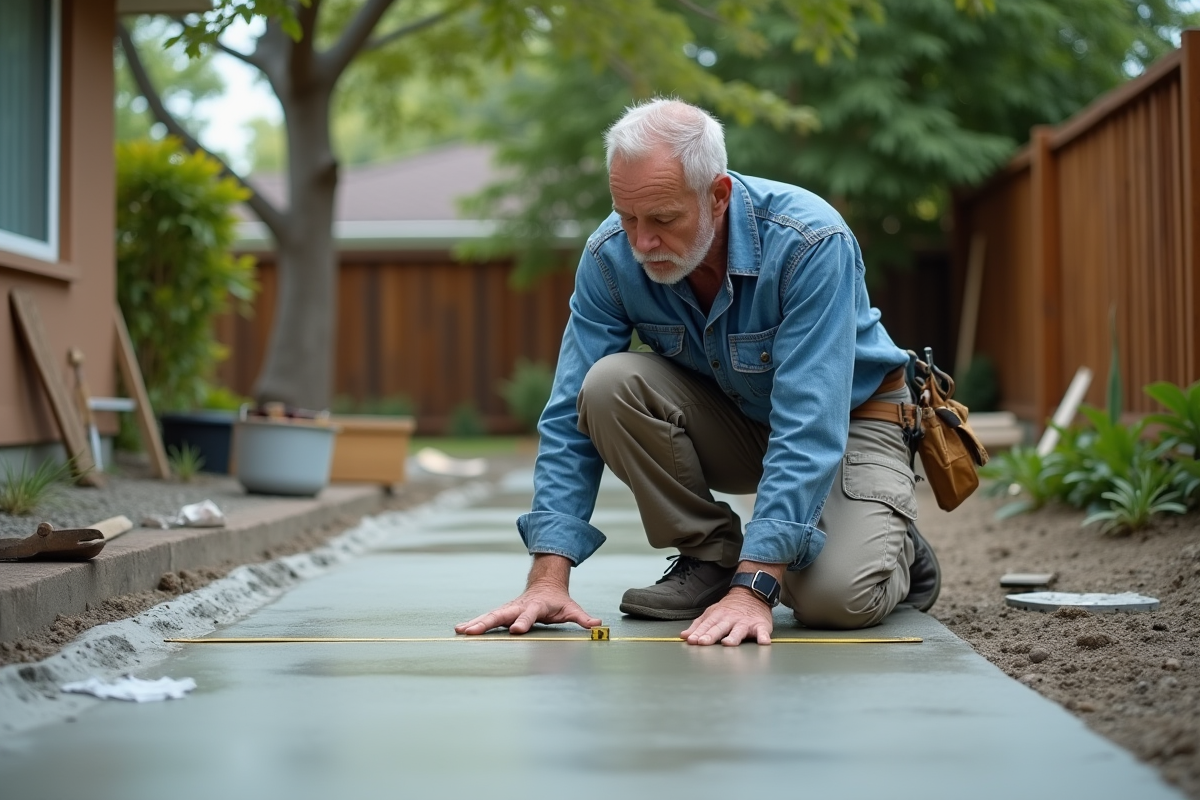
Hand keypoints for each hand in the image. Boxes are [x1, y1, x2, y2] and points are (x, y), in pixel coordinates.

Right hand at [454, 554, 600, 635]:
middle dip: (488, 623)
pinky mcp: (502, 613)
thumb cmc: (559, 601)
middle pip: (501, 614)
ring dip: (476, 623)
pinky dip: (473, 623)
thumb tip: (598, 624)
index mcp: (536, 606)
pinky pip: (486, 619)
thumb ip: (583, 617)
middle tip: (474, 632)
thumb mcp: (572, 608)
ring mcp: (508, 609)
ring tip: (461, 631)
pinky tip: (460, 629)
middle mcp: (519, 606)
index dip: (523, 621)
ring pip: (490, 616)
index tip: (515, 630)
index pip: (529, 615)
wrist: (545, 584)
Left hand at [680, 587, 773, 645]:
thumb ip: (698, 625)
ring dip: (733, 637)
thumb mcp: (712, 614)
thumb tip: (684, 636)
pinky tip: (763, 642)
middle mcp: (730, 619)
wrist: (752, 593)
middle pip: (719, 628)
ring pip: (738, 630)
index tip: (691, 640)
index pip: (706, 626)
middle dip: (710, 635)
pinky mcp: (760, 626)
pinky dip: (763, 636)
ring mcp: (745, 622)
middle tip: (702, 642)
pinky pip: (762, 632)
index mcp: (718, 616)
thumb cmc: (729, 609)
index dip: (698, 633)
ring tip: (727, 644)